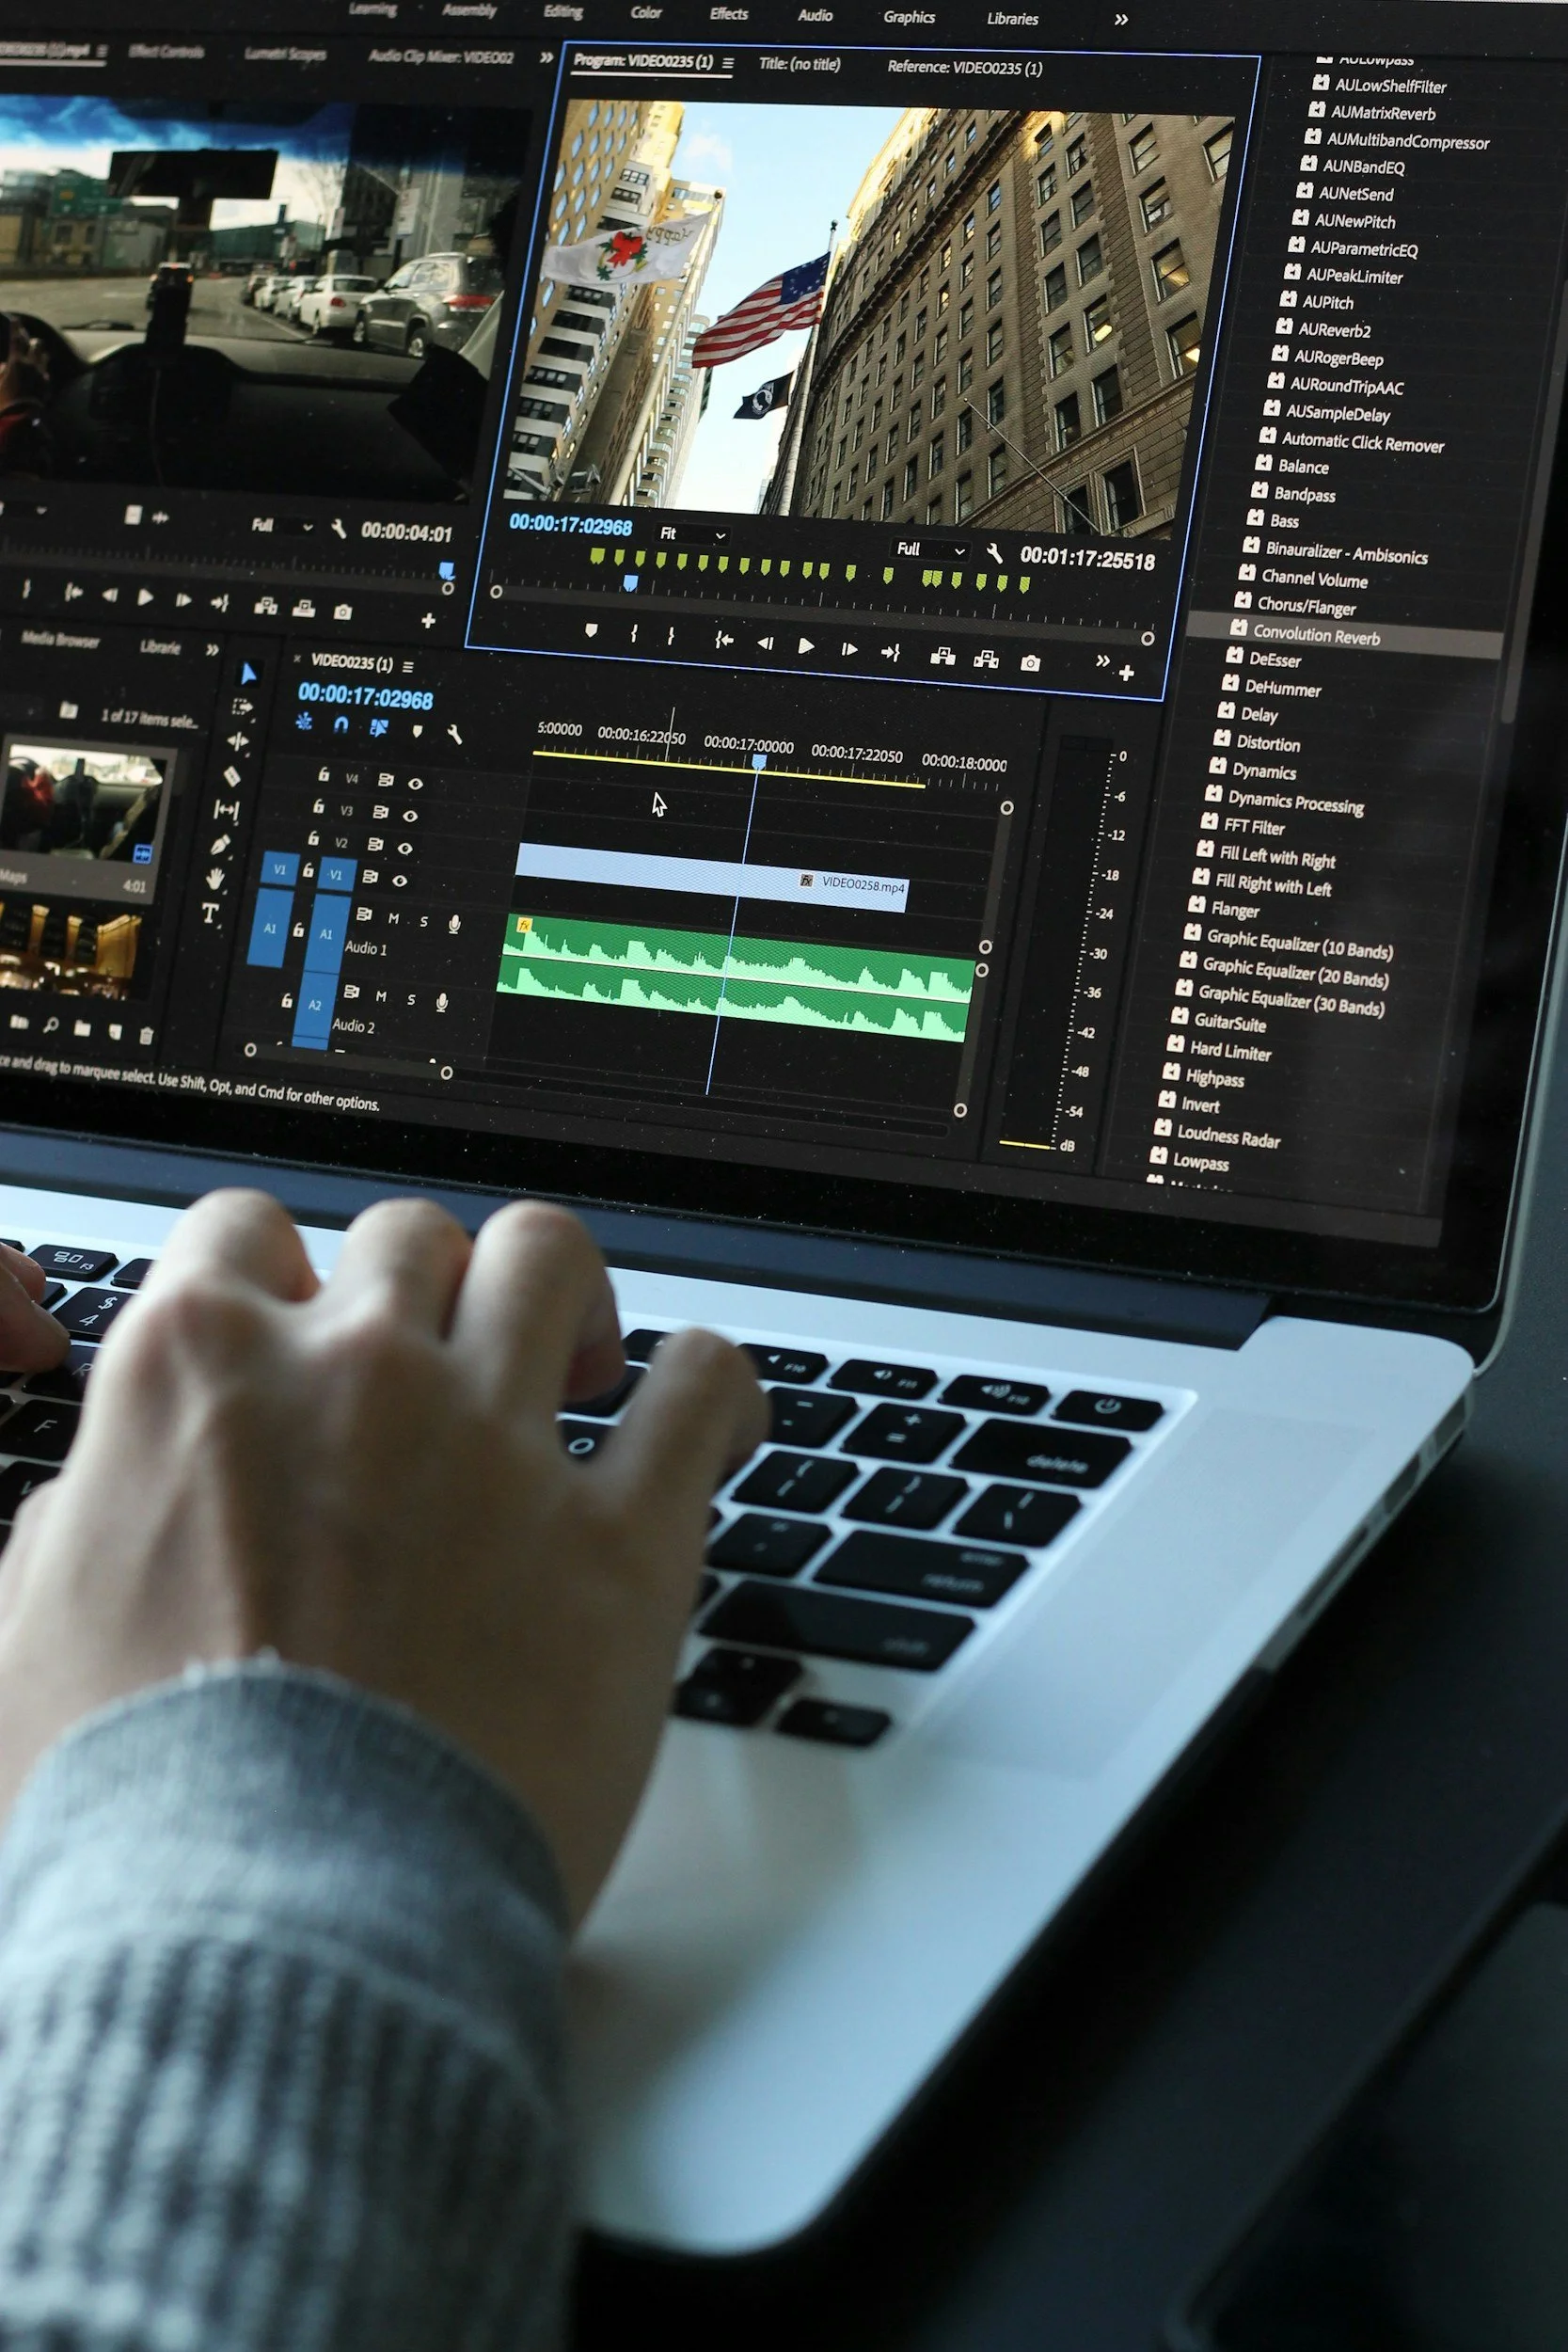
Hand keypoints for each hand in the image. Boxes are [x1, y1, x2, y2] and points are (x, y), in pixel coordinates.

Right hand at [0, 320, 46, 409]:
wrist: (20, 417)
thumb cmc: (4, 399)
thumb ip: (1, 371)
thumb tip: (4, 366)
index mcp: (16, 362)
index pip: (16, 339)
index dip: (16, 328)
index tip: (16, 320)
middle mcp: (31, 365)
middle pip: (36, 345)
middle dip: (32, 341)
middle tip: (29, 342)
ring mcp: (41, 374)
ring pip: (44, 357)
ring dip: (40, 354)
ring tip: (37, 355)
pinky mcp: (46, 385)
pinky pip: (46, 373)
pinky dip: (42, 371)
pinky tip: (39, 374)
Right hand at [0, 1191, 765, 1919]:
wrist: (267, 1930)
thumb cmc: (138, 1813)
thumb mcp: (27, 1646)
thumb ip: (71, 1534)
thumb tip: (91, 1502)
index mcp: (196, 1375)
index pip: (243, 1231)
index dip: (284, 1277)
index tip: (311, 1323)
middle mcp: (353, 1374)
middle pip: (411, 1237)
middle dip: (428, 1289)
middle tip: (449, 1362)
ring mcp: (494, 1444)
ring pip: (551, 1261)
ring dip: (569, 1296)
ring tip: (585, 1356)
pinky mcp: (620, 1540)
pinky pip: (700, 1389)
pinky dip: (713, 1383)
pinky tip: (708, 1411)